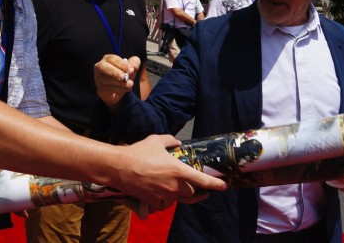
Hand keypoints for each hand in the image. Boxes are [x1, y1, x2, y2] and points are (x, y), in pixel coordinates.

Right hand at [94, 55, 139, 107]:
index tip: (131, 69)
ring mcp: (98, 77)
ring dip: (119, 82)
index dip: (121, 64)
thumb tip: (133, 66)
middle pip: (103, 67)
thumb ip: (134, 63)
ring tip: (130, 84)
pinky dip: (118, 89)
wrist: (118, 90)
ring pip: (105, 79)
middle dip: (115, 72)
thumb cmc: (123, 75)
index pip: (112, 59)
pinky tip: (126, 89)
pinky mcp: (100, 87)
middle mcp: (100, 66)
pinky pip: (107, 88)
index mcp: (108, 59)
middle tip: (125, 77)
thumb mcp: (131, 68)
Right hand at [112, 134, 226, 215]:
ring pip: (179, 200)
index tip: (224, 186)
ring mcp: (164, 195)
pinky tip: (163, 195)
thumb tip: (177, 142)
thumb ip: (170, 140)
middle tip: (198, 187)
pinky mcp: (153, 201)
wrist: (119, 167)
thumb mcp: (156, 140)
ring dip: (181, 195)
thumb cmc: (139, 152)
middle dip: (196, 190)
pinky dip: (166, 200)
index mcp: (178, 170)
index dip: (215, 184)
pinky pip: (164, 204)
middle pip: (192, 193)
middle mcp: (174, 186)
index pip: (202, 180)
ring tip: (182, 191)